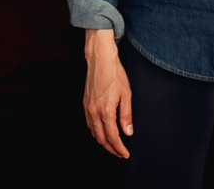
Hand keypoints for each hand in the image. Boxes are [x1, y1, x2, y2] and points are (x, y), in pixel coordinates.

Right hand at [82, 28, 131, 157]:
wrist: (100, 60)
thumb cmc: (115, 74)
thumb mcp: (126, 95)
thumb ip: (126, 116)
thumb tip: (128, 133)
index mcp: (106, 111)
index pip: (113, 137)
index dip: (119, 148)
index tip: (125, 153)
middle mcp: (94, 112)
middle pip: (101, 139)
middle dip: (111, 149)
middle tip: (120, 153)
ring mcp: (88, 108)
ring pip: (94, 133)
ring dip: (103, 142)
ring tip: (113, 146)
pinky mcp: (85, 104)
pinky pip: (89, 124)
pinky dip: (96, 132)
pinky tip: (103, 132)